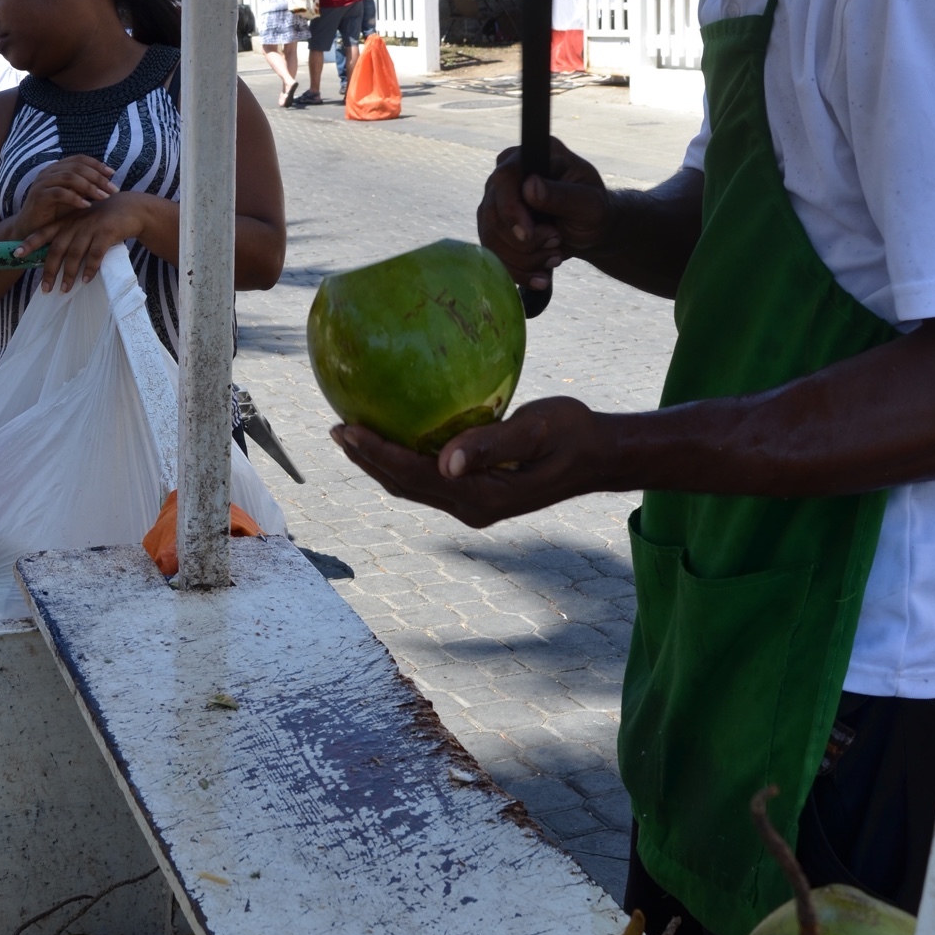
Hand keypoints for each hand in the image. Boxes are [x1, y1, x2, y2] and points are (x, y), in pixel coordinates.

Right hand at [10, 155, 114, 240]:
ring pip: (69, 177)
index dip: (97, 164)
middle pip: (77, 167)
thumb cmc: (55, 214)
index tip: (112, 174)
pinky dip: (75, 198)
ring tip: (103, 197)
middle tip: (112, 189)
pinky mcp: (39, 196)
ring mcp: (42, 182)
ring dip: (89, 187)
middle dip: (97, 177)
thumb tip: (108, 183)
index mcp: (57, 169)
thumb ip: (86, 189)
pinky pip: (59, 193)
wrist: (32, 230)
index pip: (79, 159)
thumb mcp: (74, 198)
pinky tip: (86, 206)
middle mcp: (49, 172)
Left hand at [14, 191, 147, 293]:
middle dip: (49, 269)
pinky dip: (90, 268)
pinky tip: (87, 280)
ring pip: (75, 253)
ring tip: (64, 289)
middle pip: (57, 248)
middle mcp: (75, 224)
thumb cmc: (103, 220)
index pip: (44, 232)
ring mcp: (91, 227)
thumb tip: (55, 259)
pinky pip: (96, 253)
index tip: (16, 255)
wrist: (130, 208)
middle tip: (45, 288)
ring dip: (68, 273)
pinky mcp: (106, 232)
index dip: (30, 243)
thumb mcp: (84, 223)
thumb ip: (70, 236)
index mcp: (67, 222)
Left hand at [331, 396, 612, 525]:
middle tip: (336, 428)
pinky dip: (403, 460)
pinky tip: (393, 436)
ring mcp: (473, 503)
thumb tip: (446, 463)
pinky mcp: (478, 493)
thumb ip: (492, 444)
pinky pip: (429, 479)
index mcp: (481, 496)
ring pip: (413, 486)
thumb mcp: (536, 431)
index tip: (345, 429)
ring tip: (351, 435)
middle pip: (404, 485)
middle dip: (367, 459)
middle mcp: (471, 506)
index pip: (413, 474)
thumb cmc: (573, 434)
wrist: (599, 456)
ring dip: (380, 462)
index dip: (376, 453)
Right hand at [477, 139, 613, 289]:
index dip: (511, 210)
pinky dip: (518, 271)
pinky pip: (494, 254)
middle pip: (493, 212)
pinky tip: (541, 277)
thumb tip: (530, 186)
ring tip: (555, 257)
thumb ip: (563, 195)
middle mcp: (508, 173)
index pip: (505, 177)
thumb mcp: (589, 204)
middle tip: (557, 244)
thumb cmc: (594, 210)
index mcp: (533, 156)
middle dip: (524, 242)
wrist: (589, 230)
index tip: (528, 236)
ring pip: (491, 237)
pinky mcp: (493, 226)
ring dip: (524, 259)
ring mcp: (496, 200)